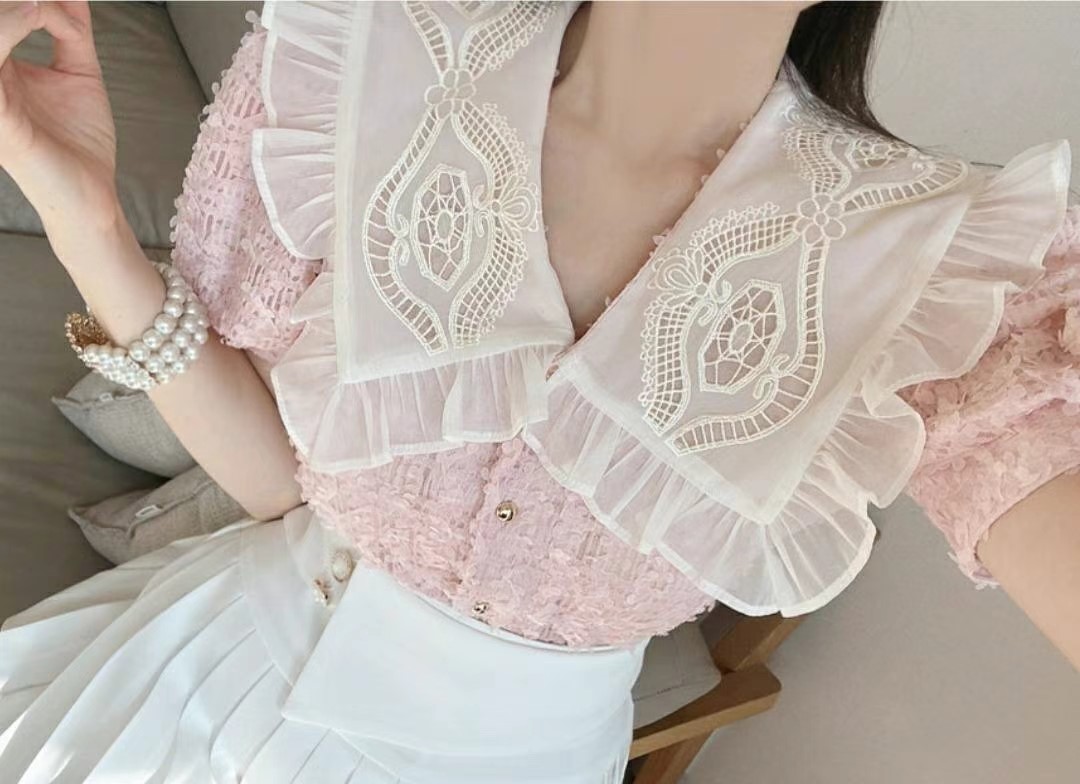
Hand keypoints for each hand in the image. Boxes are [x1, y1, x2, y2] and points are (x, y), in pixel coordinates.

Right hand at [0, 1, 119, 243]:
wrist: (91, 195)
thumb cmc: (79, 142)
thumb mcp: (79, 73)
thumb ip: (71, 30)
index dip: (24, 0)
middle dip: (19, 0)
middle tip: (51, 1)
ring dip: (14, 8)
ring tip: (45, 3)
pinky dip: (11, 26)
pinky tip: (39, 13)